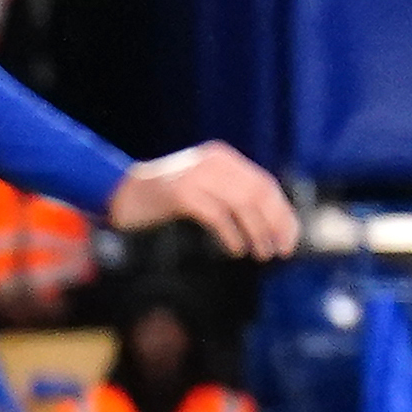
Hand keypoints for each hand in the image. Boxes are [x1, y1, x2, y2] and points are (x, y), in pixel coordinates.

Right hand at [109, 144, 300, 258]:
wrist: (121, 194)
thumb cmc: (166, 199)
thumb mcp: (204, 187)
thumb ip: (232, 195)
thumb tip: (272, 224)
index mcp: (222, 158)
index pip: (264, 184)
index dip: (283, 214)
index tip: (290, 239)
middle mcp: (212, 162)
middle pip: (258, 193)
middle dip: (275, 225)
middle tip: (280, 251)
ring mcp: (195, 175)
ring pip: (242, 203)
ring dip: (257, 233)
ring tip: (261, 254)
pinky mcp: (180, 193)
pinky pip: (217, 215)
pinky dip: (231, 235)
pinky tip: (236, 249)